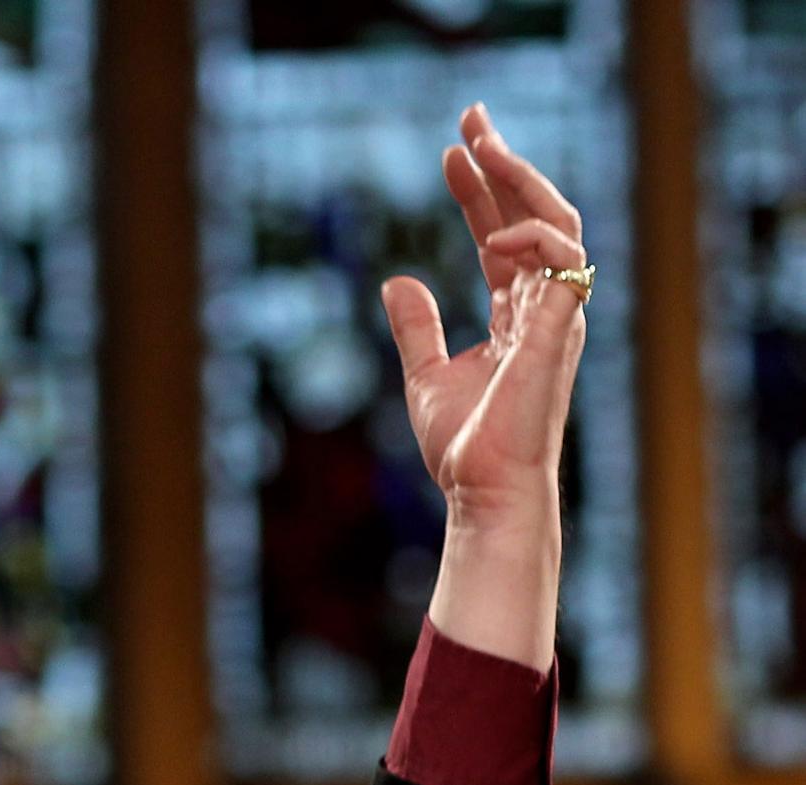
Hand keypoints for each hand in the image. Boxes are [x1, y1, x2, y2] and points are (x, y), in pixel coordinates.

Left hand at [381, 102, 588, 530]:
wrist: (482, 490)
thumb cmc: (463, 447)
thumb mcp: (426, 375)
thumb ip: (417, 327)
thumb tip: (396, 279)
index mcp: (516, 314)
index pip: (501, 235)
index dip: (478, 191)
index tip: (449, 152)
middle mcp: (543, 307)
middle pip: (533, 214)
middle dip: (504, 163)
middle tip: (471, 118)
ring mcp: (557, 316)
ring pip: (558, 223)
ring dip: (520, 180)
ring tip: (480, 149)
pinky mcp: (560, 328)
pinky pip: (564, 260)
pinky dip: (530, 236)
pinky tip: (490, 235)